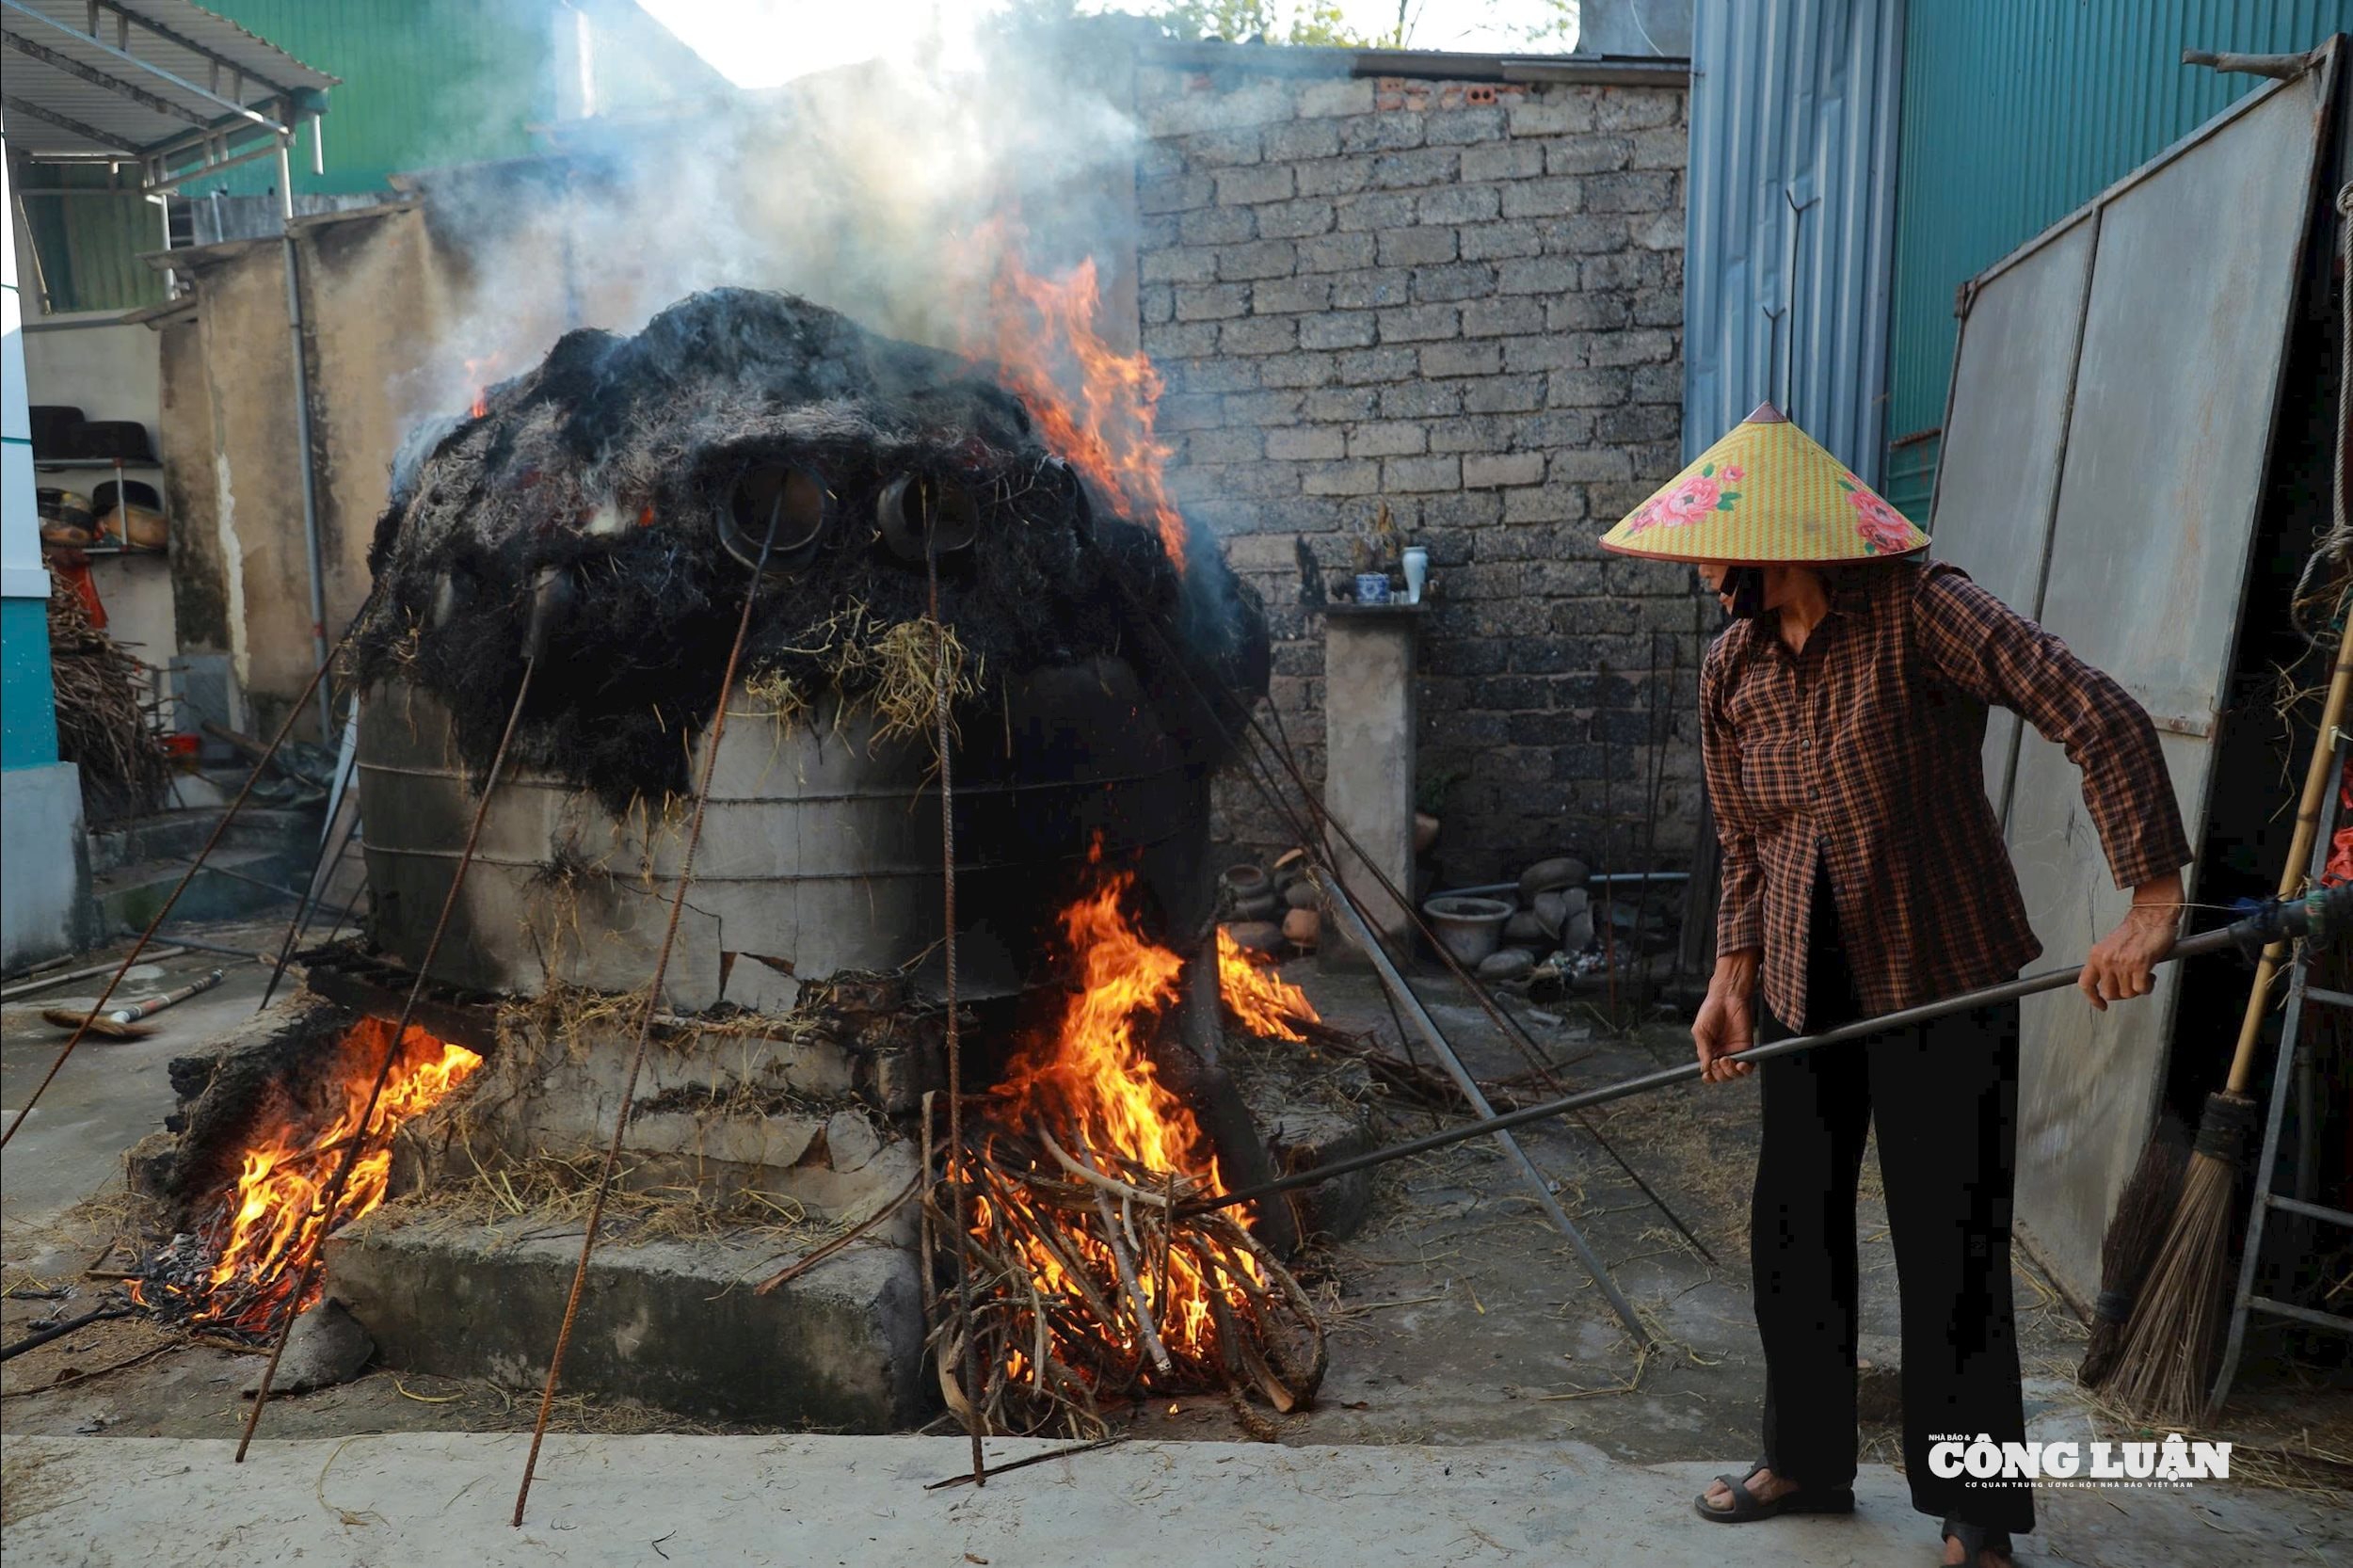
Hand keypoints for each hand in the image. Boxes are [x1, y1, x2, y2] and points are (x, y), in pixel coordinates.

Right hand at [1695, 952, 1758, 1082]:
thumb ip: (1703, 1050)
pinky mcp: (1747, 1046)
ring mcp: (1735, 1051)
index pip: (1709, 1071)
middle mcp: (1722, 1052)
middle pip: (1722, 1075)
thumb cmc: (1711, 1010)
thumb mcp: (1700, 1031)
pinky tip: (1740, 1063)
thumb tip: (1704, 1069)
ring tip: (1726, 1060)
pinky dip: (1745, 1068)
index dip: (1709, 1077)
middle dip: (1719, 1074)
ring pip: (1735, 1073)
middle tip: (1717, 1062)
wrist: (1727, 997)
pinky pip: (1748, 1064)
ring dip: (1730, 1072)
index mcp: (1708, 1050)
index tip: (1707, 1076)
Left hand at [2081, 872, 2182, 1010]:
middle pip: (2110, 993)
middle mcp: (2106, 960)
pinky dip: (2148, 987)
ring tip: (2143, 975)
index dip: (2092, 998)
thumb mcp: (2111, 947)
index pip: (2085, 983)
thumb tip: (2109, 984)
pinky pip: (2141, 989)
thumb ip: (2106, 964)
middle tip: (2133, 984)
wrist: (2151, 916)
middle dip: (2123, 993)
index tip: (2101, 1005)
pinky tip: (2150, 976)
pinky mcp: (2139, 965)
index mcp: (2096, 955)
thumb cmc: (2136, 931)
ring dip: (2138, 988)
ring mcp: (2122, 963)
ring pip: (2127, 993)